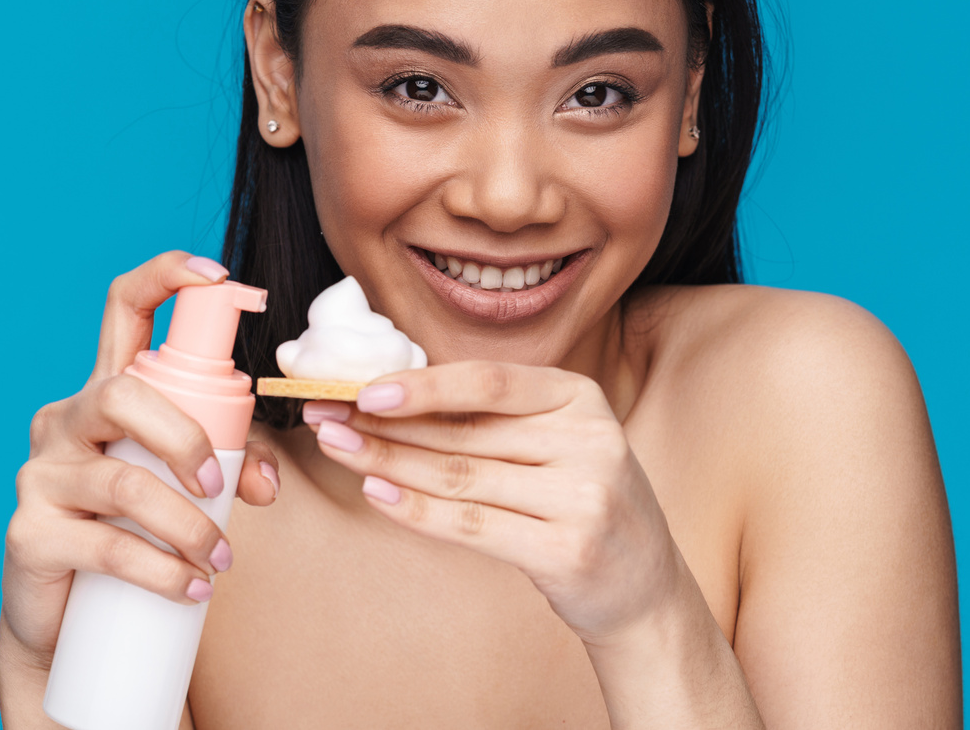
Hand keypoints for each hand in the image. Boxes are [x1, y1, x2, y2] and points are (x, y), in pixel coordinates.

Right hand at [0, 251, 280, 682]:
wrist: (69, 622)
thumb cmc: (134, 534)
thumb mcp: (191, 486)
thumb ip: (236, 464)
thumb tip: (266, 482)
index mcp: (107, 393)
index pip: (125, 307)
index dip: (167, 277)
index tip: (220, 277)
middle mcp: (66, 420)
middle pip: (124, 394)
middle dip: (185, 437)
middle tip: (220, 486)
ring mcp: (40, 474)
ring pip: (123, 482)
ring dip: (187, 525)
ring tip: (220, 560)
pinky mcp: (28, 532)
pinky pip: (105, 545)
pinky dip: (161, 570)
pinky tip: (192, 586)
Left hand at [304, 362, 685, 642]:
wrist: (643, 588)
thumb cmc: (581, 501)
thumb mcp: (559, 441)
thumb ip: (496, 416)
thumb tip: (393, 391)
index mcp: (583, 398)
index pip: (489, 382)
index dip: (422, 384)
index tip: (362, 389)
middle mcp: (589, 442)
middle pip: (465, 431)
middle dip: (385, 423)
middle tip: (325, 415)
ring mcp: (583, 499)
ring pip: (460, 477)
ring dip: (387, 462)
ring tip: (338, 448)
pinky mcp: (566, 552)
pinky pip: (472, 526)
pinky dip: (416, 510)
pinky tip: (375, 494)